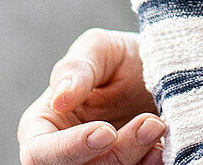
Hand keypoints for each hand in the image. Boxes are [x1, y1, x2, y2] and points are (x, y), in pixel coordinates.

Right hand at [17, 28, 162, 164]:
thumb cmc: (122, 58)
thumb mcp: (99, 48)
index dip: (69, 148)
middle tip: (150, 123)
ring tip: (158, 125)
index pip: (39, 153)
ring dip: (136, 157)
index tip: (107, 131)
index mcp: (44, 125)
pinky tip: (163, 145)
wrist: (163, 71)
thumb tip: (59, 100)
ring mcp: (97, 163)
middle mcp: (65, 152)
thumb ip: (76, 69)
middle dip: (117, 153)